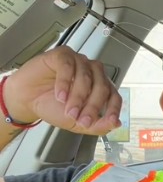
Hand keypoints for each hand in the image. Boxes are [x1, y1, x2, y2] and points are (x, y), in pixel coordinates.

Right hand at [4, 46, 121, 134]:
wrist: (27, 100)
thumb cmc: (52, 106)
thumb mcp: (76, 123)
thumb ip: (96, 126)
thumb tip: (116, 124)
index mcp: (99, 87)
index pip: (114, 96)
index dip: (113, 109)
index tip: (110, 120)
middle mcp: (92, 72)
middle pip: (101, 87)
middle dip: (92, 107)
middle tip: (80, 120)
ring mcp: (78, 62)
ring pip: (86, 77)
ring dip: (77, 97)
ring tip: (67, 110)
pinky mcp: (62, 55)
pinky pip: (68, 66)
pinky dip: (65, 83)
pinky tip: (60, 95)